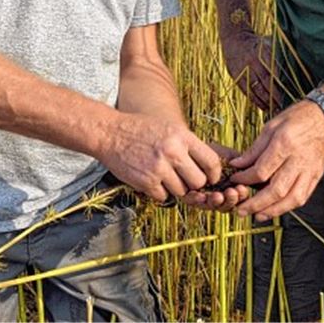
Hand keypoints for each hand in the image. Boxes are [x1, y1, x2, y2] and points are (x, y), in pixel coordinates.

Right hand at [98, 113, 223, 202]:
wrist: (110, 133)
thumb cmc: (141, 129)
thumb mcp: (169, 127)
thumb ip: (187, 144)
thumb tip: (208, 166)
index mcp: (182, 136)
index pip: (212, 161)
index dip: (213, 173)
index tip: (209, 177)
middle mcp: (173, 152)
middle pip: (199, 181)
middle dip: (194, 184)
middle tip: (185, 179)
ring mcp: (159, 168)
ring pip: (181, 191)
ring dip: (175, 188)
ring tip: (164, 176)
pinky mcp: (146, 182)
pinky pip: (163, 196)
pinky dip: (159, 192)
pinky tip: (151, 179)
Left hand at [181, 142, 252, 211]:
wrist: (188, 146)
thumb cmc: (211, 150)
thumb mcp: (229, 155)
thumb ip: (241, 164)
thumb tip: (256, 174)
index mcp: (230, 187)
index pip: (240, 197)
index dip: (243, 196)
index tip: (243, 189)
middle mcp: (218, 195)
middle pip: (228, 205)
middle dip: (231, 201)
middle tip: (232, 193)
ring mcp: (204, 198)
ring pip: (212, 206)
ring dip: (216, 203)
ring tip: (218, 196)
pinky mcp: (188, 197)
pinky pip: (193, 203)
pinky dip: (197, 200)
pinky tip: (201, 195)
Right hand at [221, 32, 281, 111]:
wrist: (234, 38)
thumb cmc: (258, 43)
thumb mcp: (269, 44)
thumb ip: (279, 56)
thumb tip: (296, 66)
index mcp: (262, 53)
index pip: (271, 74)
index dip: (277, 88)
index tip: (284, 97)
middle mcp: (251, 62)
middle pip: (263, 83)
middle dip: (272, 97)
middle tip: (281, 107)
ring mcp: (242, 70)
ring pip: (254, 89)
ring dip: (264, 101)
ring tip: (273, 110)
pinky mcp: (235, 76)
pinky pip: (246, 91)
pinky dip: (255, 100)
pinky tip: (263, 106)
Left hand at [228, 101, 323, 221]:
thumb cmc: (297, 118)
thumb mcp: (271, 126)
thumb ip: (254, 149)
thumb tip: (237, 165)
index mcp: (284, 144)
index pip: (261, 170)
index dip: (245, 179)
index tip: (235, 180)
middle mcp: (298, 160)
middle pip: (277, 190)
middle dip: (256, 204)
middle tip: (241, 211)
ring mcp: (310, 170)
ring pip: (292, 198)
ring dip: (273, 211)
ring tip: (258, 216)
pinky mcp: (317, 176)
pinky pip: (304, 196)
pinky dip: (288, 206)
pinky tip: (276, 209)